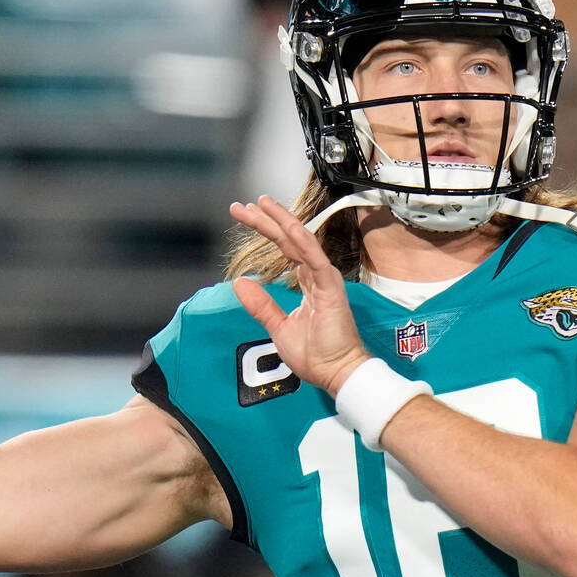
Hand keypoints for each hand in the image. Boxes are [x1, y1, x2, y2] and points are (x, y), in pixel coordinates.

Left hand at [230, 195, 371, 396]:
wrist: (336, 373)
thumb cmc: (316, 354)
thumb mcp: (279, 326)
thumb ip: (261, 304)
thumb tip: (240, 283)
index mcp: (307, 283)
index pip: (284, 248)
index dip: (265, 230)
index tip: (244, 215)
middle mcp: (316, 275)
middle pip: (288, 239)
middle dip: (265, 220)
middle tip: (242, 206)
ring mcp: (324, 279)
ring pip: (300, 241)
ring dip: (281, 221)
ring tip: (261, 204)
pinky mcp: (330, 288)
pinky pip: (315, 259)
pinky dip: (302, 241)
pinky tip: (288, 226)